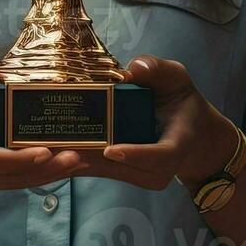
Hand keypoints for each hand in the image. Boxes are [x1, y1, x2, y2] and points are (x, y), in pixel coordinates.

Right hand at [0, 49, 89, 191]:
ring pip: (15, 182)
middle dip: (41, 168)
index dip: (11, 158)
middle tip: (76, 156)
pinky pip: (17, 181)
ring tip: (80, 160)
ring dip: (48, 174)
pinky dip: (43, 174)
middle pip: (4, 176)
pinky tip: (70, 165)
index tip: (42, 151)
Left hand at [73, 56, 236, 190]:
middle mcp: (163, 168)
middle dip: (94, 161)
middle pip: (126, 169)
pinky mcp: (131, 176)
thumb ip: (158, 69)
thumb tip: (133, 69)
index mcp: (179, 143)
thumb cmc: (182, 100)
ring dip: (83, 163)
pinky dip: (83, 163)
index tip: (110, 150)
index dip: (135, 154)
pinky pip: (105, 171)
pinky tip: (57, 154)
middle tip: (62, 149)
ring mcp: (146, 176)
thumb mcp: (177, 77)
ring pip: (111, 173)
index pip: (159, 155)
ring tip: (52, 152)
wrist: (193, 132)